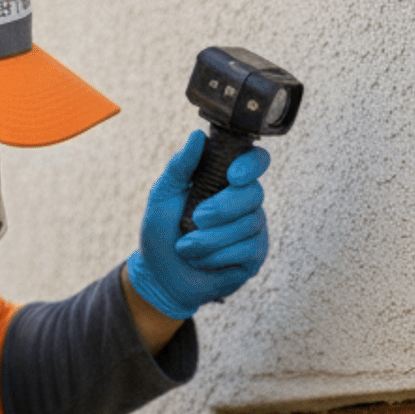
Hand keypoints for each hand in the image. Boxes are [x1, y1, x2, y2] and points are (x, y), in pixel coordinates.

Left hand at [125, 131, 270, 321]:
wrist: (159, 277)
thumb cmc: (161, 234)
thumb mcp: (162, 196)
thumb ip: (179, 167)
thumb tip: (197, 136)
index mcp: (225, 180)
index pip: (255, 161)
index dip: (250, 165)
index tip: (232, 176)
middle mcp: (244, 201)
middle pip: (254, 194)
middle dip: (222, 209)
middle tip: (195, 219)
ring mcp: (252, 228)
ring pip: (248, 224)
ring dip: (211, 239)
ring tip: (186, 247)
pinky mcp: (254, 255)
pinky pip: (248, 249)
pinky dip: (218, 255)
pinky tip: (203, 261)